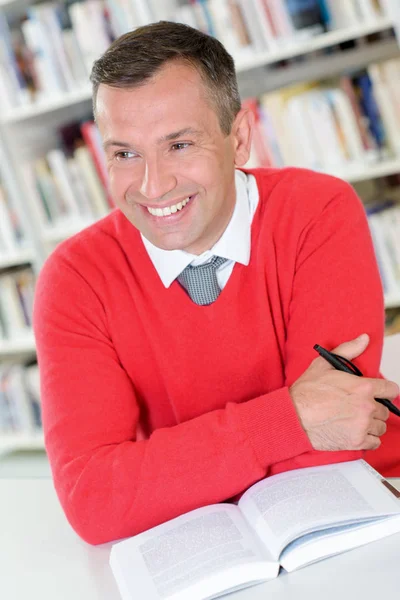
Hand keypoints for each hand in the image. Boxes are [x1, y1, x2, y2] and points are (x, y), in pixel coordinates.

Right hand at [289, 334, 398, 450]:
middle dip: (374, 408)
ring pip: (380, 427)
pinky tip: (355, 431)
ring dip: (371, 424)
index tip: (380, 394)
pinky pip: (375, 442)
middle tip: (358, 407)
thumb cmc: (306, 392)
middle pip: (385, 410)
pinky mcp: (357, 441)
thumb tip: (364, 339)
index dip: (385, 391)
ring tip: (355, 419)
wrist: (293, 416)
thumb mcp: (324, 365)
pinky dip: (367, 438)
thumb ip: (348, 350)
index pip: (391, 390)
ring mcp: (362, 425)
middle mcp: (366, 407)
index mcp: (362, 387)